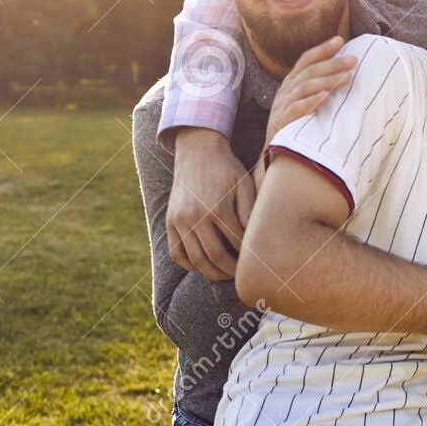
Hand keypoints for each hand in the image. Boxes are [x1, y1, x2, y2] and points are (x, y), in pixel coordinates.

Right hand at [166, 128, 255, 280]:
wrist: (197, 151)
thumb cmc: (227, 168)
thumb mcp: (244, 185)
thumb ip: (250, 213)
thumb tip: (256, 240)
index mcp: (217, 208)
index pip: (236, 244)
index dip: (247, 256)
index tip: (256, 262)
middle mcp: (195, 216)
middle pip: (215, 257)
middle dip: (231, 270)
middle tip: (242, 275)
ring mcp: (180, 220)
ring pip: (196, 259)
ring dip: (212, 272)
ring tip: (226, 273)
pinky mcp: (170, 221)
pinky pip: (177, 252)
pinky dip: (189, 264)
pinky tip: (204, 265)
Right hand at [266, 36, 355, 144]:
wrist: (277, 152)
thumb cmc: (297, 123)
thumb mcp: (305, 101)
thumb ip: (319, 87)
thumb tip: (347, 74)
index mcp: (292, 82)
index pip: (306, 59)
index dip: (322, 49)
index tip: (340, 40)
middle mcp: (286, 89)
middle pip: (310, 71)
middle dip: (333, 64)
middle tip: (353, 61)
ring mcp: (283, 104)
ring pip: (305, 87)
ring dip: (327, 81)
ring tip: (347, 78)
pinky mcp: (283, 120)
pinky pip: (297, 108)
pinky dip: (312, 102)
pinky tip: (327, 98)